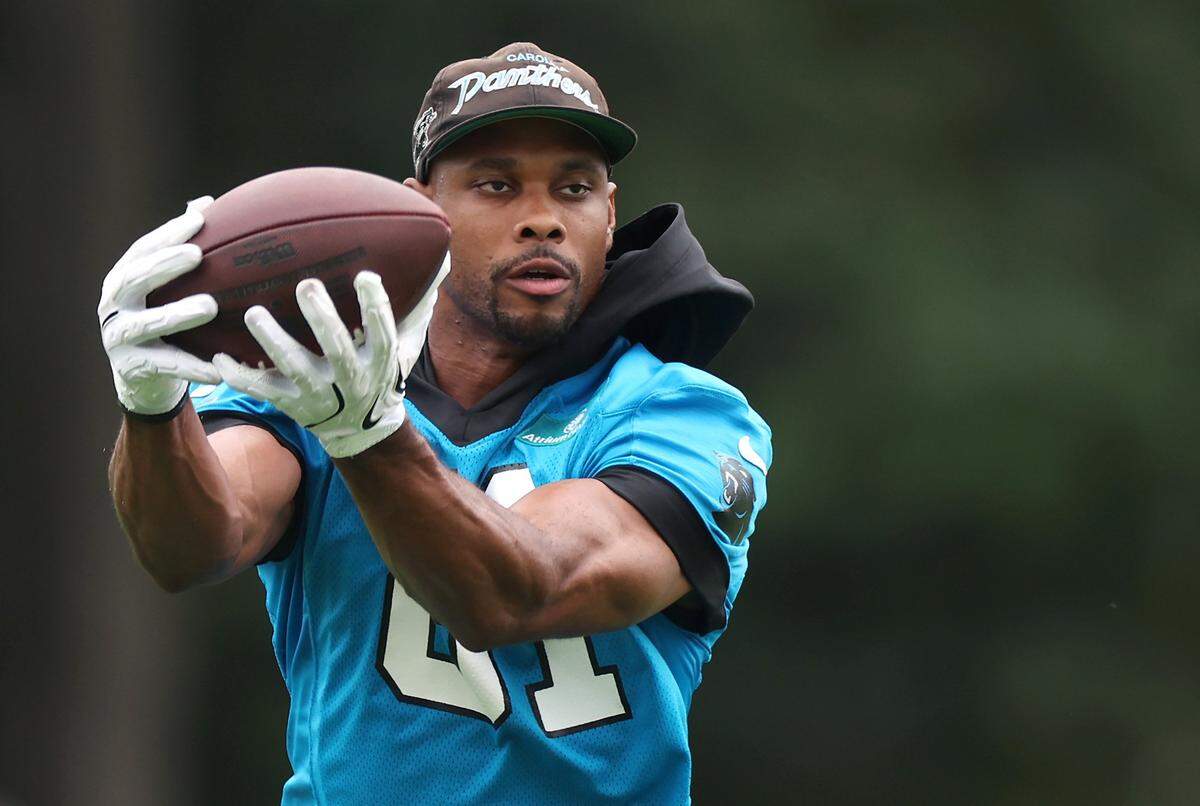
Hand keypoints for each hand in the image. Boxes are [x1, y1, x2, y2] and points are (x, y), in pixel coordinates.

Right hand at [99, 197, 219, 415]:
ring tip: (209, 306)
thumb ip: (183, 250)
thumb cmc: (163, 321)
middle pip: (134, 279)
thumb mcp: (168, 288)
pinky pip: (165, 366)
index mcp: (123, 279)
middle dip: (164, 265)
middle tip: (198, 255)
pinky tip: (217, 368)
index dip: (169, 233)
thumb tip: (207, 202)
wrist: (141, 378)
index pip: (144, 249)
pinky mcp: (131, 369)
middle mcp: (114, 305)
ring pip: (146, 324)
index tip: (200, 218)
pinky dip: (191, 367)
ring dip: (177, 314)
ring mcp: (118, 338)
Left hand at [213, 257, 448, 457]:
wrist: (360, 431)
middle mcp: (351, 380)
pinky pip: (263, 392)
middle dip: (321, 319)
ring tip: (255, 314)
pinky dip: (240, 377)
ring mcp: (320, 395)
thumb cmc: (378, 374)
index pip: (382, 332)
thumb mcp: (403, 348)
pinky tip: (219, 358)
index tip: (364, 276)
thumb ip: (415, 311)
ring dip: (274, 341)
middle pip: (337, 350)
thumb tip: (438, 265)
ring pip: (295, 369)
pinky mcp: (292, 406)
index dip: (375, 306)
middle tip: (306, 285)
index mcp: (379, 362)